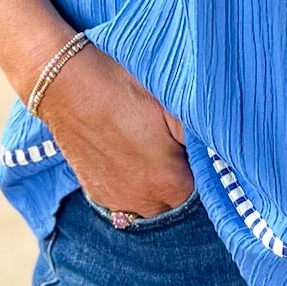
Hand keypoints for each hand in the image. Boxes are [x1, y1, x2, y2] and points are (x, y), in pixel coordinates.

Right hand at [38, 42, 194, 216]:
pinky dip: (132, 184)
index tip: (197, 147)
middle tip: (173, 146)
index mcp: (170, 182)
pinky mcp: (95, 191)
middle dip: (181, 178)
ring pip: (150, 202)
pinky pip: (124, 199)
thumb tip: (221, 154)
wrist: (65, 83)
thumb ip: (201, 135)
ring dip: (156, 184)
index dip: (204, 167)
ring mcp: (116, 199)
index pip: (204, 190)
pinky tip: (128, 155)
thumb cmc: (122, 87)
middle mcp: (144, 202)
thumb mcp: (173, 103)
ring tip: (150, 149)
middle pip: (177, 200)